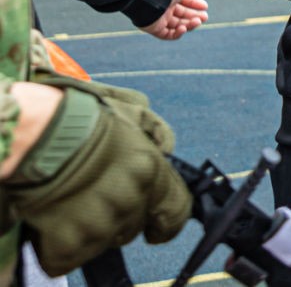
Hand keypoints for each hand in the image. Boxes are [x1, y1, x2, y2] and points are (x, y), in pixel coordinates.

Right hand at [0, 77, 190, 274]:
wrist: (36, 133)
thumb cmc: (82, 116)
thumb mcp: (132, 110)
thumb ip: (157, 131)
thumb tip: (167, 149)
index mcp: (150, 170)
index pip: (177, 211)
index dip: (167, 224)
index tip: (157, 230)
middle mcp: (131, 200)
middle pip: (133, 227)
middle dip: (118, 218)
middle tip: (94, 200)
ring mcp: (100, 224)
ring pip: (101, 243)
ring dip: (87, 232)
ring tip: (69, 207)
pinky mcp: (67, 242)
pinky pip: (66, 258)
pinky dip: (57, 248)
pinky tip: (50, 225)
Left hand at [141, 0, 207, 39]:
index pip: (184, 2)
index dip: (195, 4)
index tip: (205, 6)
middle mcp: (164, 8)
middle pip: (182, 15)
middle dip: (195, 16)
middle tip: (205, 17)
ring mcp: (159, 19)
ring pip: (177, 25)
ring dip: (190, 25)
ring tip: (198, 22)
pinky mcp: (154, 29)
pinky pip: (168, 35)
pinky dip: (178, 33)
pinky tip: (184, 28)